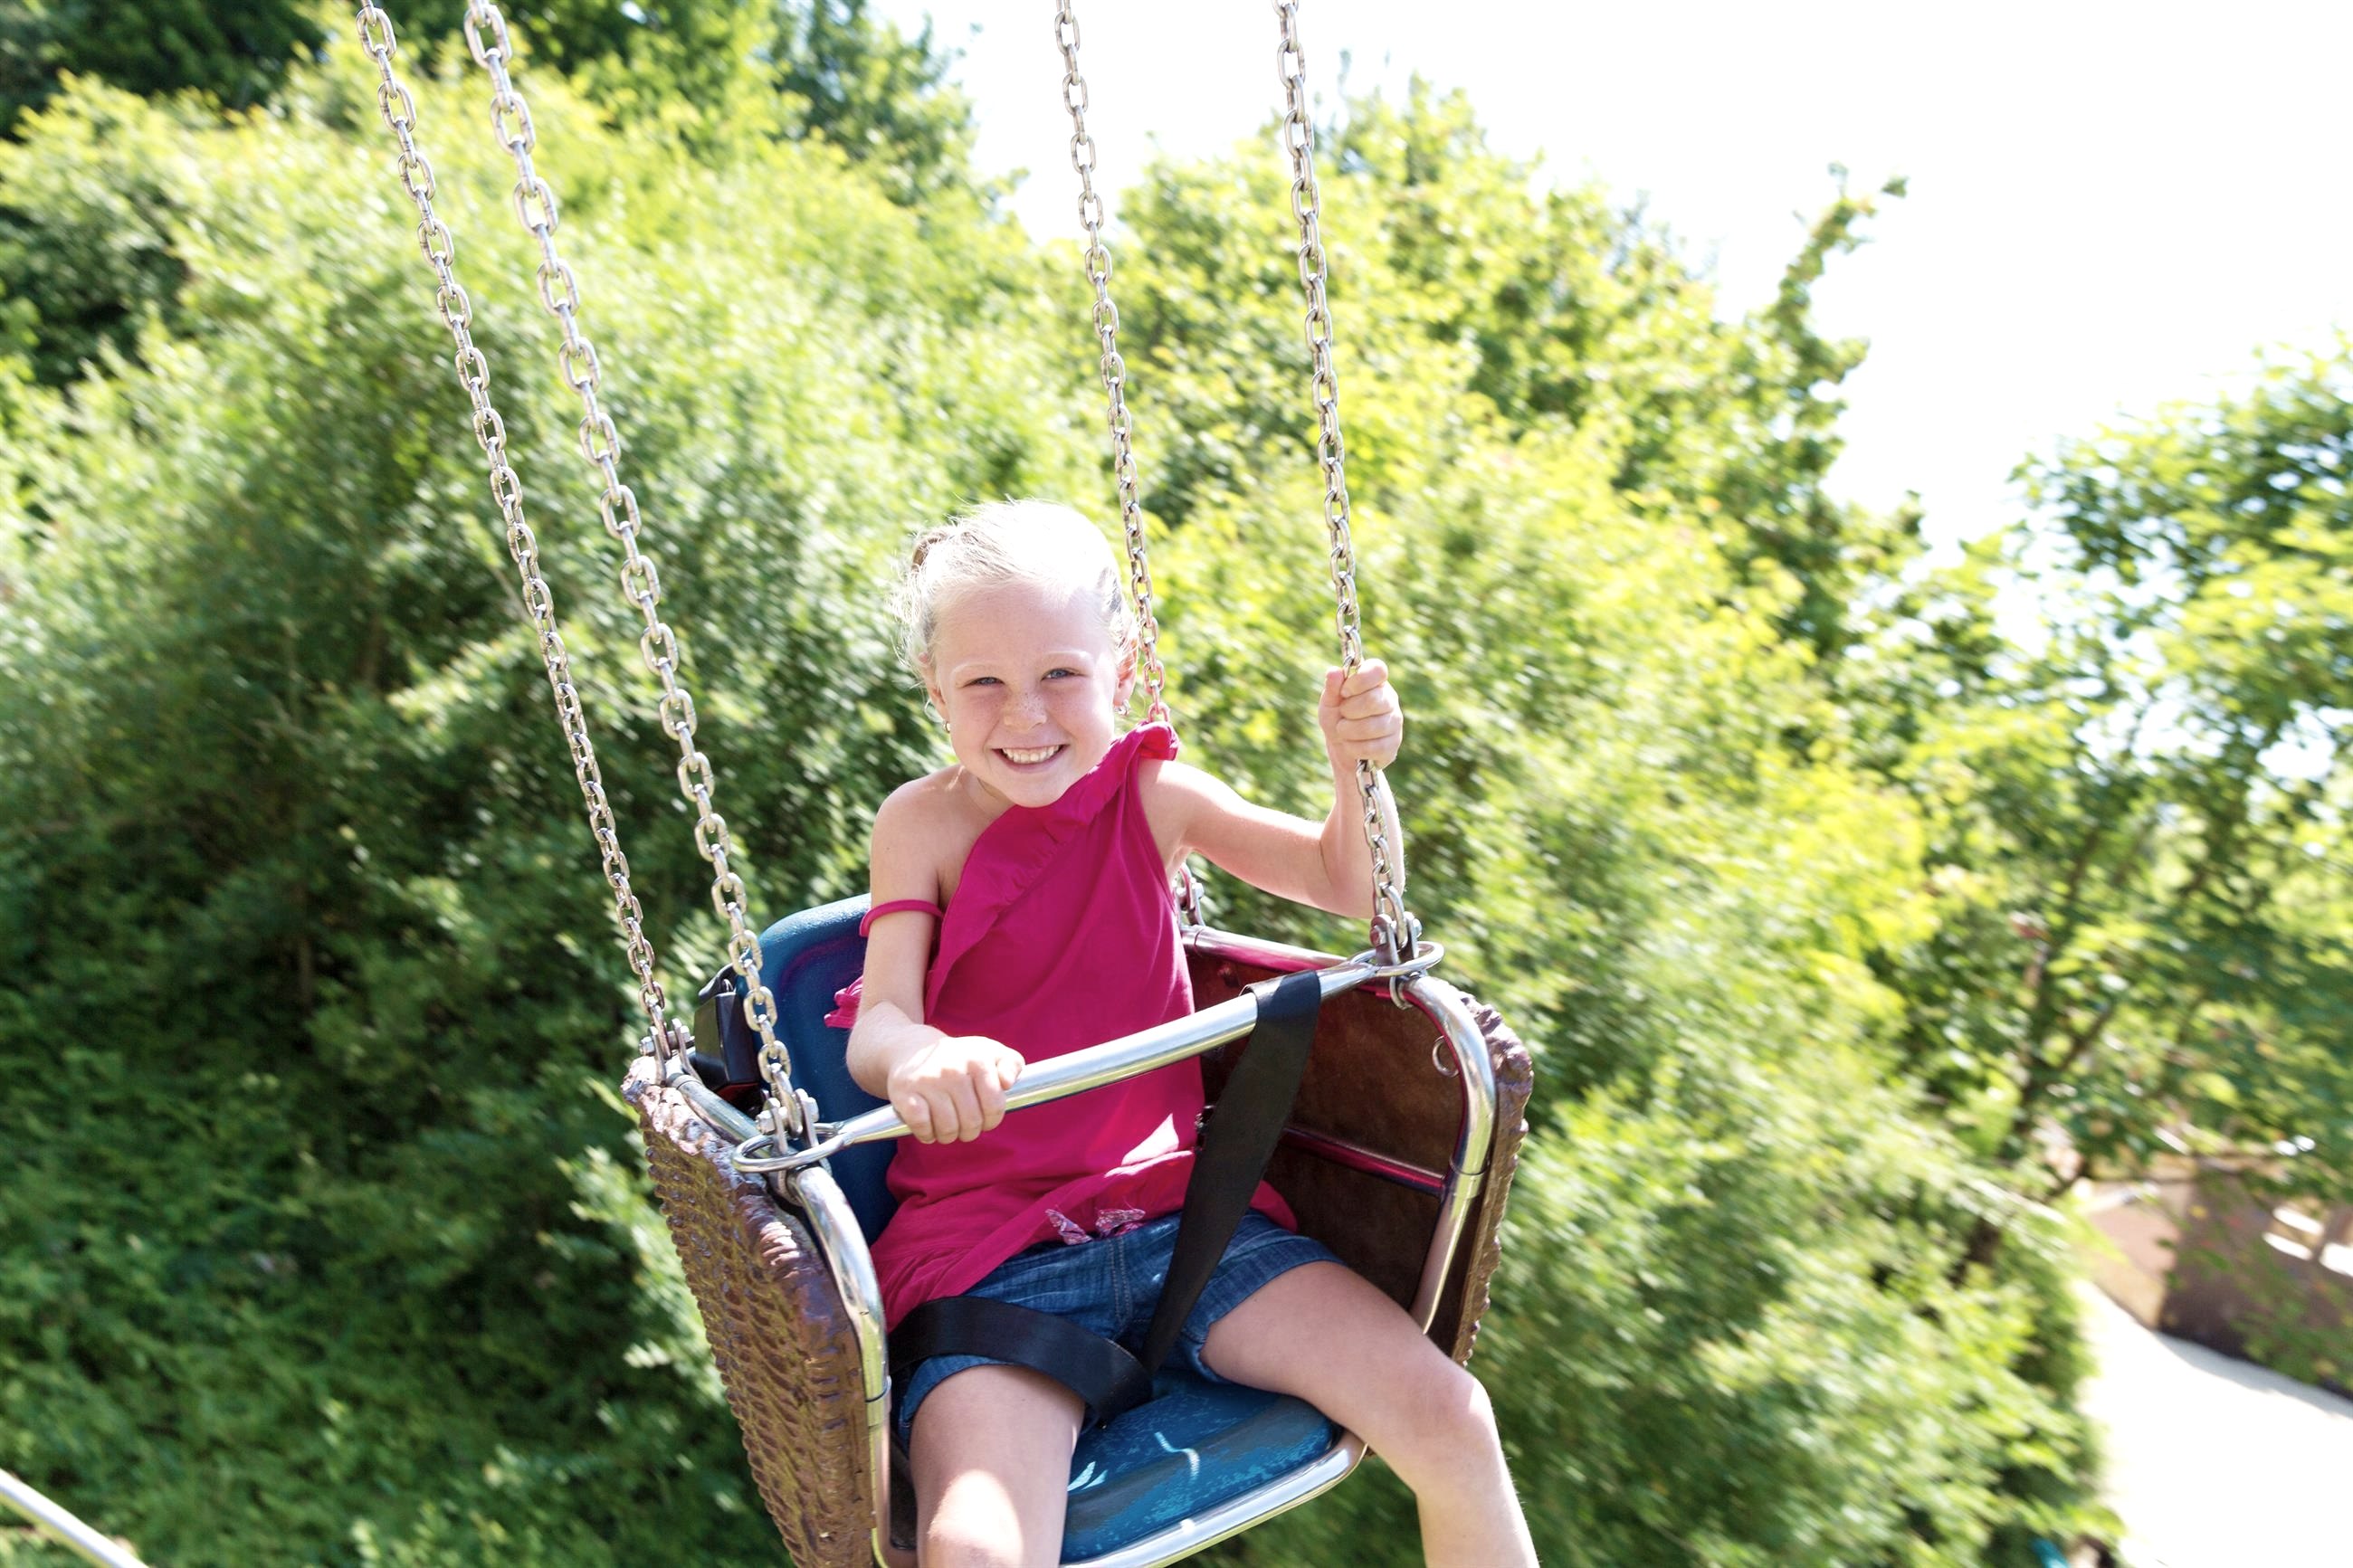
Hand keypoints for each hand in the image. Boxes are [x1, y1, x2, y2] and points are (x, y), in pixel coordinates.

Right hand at [886, 1034, 1024, 1143]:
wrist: (913, 1049)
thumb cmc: (960, 1058)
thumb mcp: (990, 1052)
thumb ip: (1012, 1064)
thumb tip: (1007, 1083)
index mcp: (977, 1060)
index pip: (994, 1106)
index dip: (992, 1120)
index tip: (986, 1119)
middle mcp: (952, 1069)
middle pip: (971, 1122)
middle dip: (970, 1131)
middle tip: (965, 1126)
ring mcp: (927, 1081)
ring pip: (947, 1128)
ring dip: (949, 1136)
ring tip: (948, 1129)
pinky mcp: (904, 1092)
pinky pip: (921, 1126)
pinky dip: (926, 1134)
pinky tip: (929, 1129)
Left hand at [1318, 659, 1403, 770]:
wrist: (1342, 749)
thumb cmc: (1337, 719)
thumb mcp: (1329, 702)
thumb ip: (1332, 687)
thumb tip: (1334, 672)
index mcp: (1375, 682)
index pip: (1378, 669)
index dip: (1360, 680)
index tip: (1344, 691)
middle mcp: (1389, 699)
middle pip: (1373, 700)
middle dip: (1349, 710)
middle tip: (1343, 714)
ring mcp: (1394, 722)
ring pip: (1372, 726)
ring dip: (1348, 731)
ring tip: (1344, 731)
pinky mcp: (1393, 744)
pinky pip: (1373, 747)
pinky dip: (1354, 748)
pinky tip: (1351, 746)